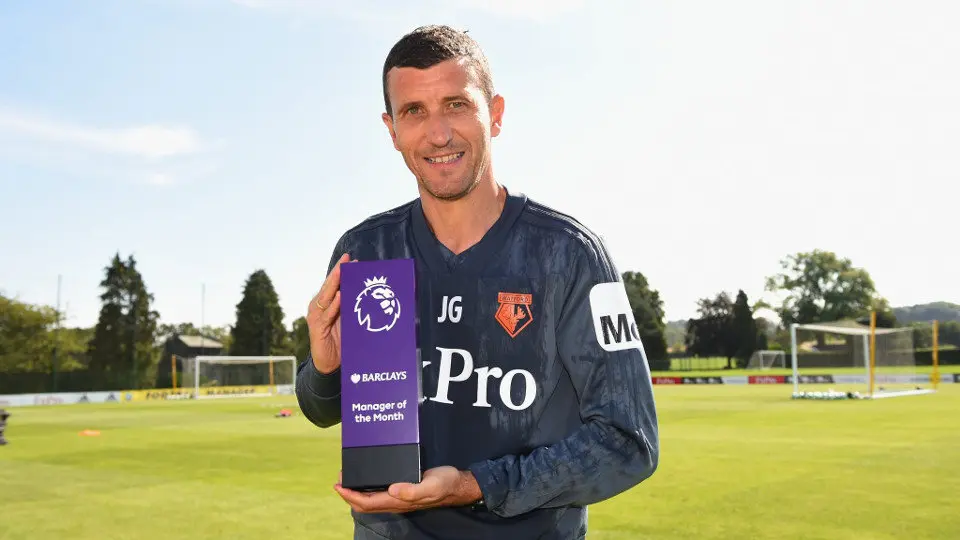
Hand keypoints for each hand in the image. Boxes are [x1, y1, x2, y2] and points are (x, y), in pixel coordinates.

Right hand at [307, 253, 350, 373]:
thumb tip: (370, 293)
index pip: (334, 284)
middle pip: (329, 285)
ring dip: (335, 283)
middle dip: (338, 271)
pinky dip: (333, 305)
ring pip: (326, 296)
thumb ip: (353, 307)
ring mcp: (317, 316)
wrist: (329, 364)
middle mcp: (319, 306)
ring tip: (342, 270)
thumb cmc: (341, 341)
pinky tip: (339, 295)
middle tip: (347, 259)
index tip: (351, 258)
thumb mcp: (349, 320)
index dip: (341, 271)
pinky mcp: (317, 327)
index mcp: (326, 303)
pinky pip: (326, 314)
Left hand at [334, 466, 482, 513]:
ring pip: (371, 499)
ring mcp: (400, 497)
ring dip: (357, 491)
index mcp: (400, 501)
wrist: (458, 484)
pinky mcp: (403, 490)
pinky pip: (380, 493)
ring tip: (348, 478)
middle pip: (365, 504)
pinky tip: (368, 478)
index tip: (338, 486)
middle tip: (339, 480)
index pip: (368, 502)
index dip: (350, 496)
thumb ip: (413, 490)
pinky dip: (368, 487)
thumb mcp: (431, 485)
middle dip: (349, 495)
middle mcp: (397, 501)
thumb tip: (392, 490)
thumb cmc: (445, 483)